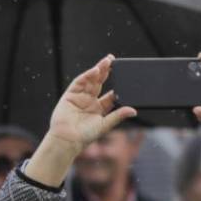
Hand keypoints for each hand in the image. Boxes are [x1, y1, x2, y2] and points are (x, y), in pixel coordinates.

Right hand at [24, 55, 137, 187]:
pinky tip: (95, 70)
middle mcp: (90, 101)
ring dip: (98, 70)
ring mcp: (80, 97)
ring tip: (106, 61)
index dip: (117, 86)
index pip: (110, 95)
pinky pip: (79, 82)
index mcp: (99, 109)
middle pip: (100, 83)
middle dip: (106, 71)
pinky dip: (87, 75)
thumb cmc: (85, 136)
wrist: (67, 140)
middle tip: (113, 60)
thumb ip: (118, 115)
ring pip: (90, 80)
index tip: (125, 77)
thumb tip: (133, 110)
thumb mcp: (105, 125)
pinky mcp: (70, 95)